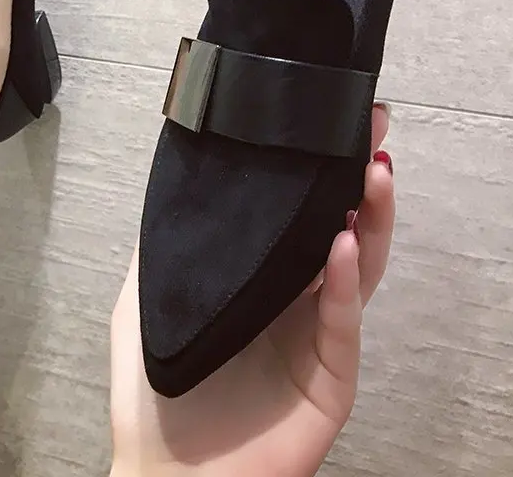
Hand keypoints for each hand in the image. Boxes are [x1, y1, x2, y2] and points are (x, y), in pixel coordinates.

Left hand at [110, 105, 393, 476]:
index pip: (299, 214)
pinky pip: (342, 323)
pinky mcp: (330, 378)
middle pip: (340, 227)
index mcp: (261, 279)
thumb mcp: (143, 301)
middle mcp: (297, 299)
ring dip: (368, 218)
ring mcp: (317, 337)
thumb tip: (172, 183)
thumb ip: (160, 246)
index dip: (316, 168)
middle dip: (357, 176)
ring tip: (370, 170)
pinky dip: (345, 282)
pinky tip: (343, 243)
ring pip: (357, 268)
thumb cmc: (155, 393)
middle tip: (368, 127)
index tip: (325, 118)